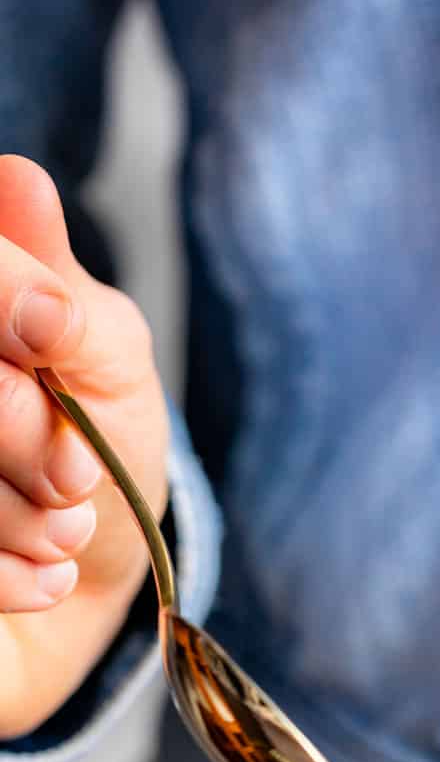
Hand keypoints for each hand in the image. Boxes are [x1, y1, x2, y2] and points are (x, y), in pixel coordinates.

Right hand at [0, 156, 167, 739]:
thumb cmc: (98, 438)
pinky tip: (46, 575)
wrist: (88, 564)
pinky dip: (11, 574)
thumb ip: (62, 287)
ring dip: (22, 515)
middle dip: (23, 430)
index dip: (4, 302)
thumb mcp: (106, 352)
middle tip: (77, 473)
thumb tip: (19, 186)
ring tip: (69, 529)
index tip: (50, 334)